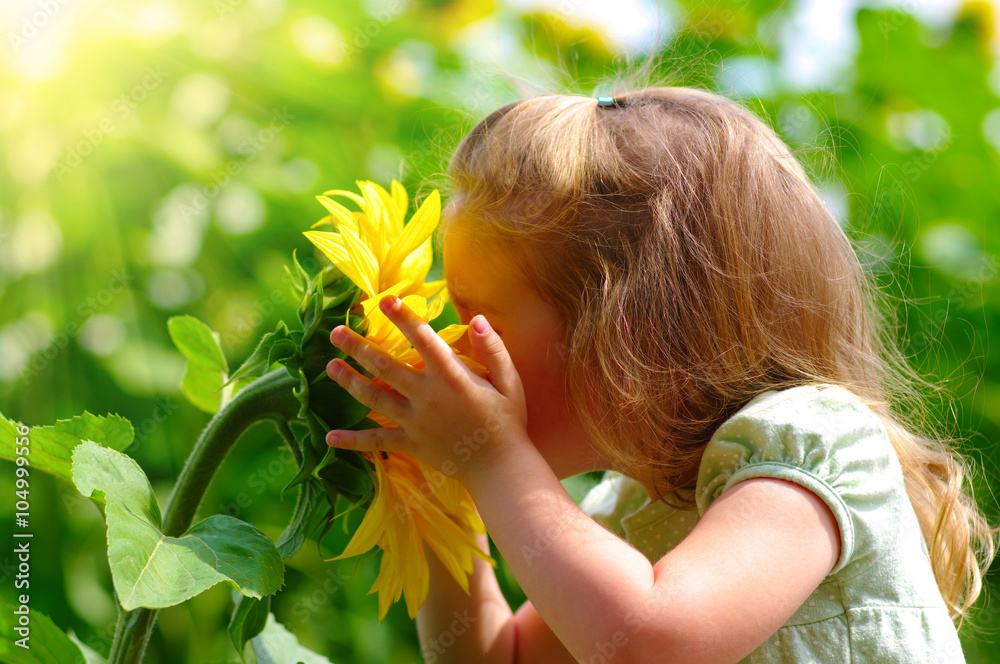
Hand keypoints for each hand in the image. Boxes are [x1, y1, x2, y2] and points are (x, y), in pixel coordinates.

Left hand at [325, 294, 528, 480]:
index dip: (404, 318)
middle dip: (359, 347)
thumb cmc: (507, 420)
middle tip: (336, 332)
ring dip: (350, 381)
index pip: (423, 339)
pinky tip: (329, 437)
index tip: (384, 301)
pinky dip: (353, 441)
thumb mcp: (509, 381)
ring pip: (375, 398)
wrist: (501, 467)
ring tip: (330, 366)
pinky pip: (378, 442)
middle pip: (386, 366)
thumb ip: (493, 348)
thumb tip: (477, 319)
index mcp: (452, 377)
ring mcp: (416, 422)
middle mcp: (428, 396)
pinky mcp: (411, 444)